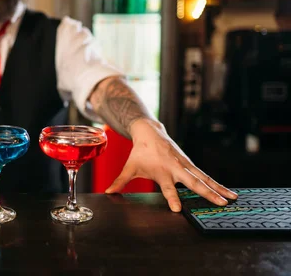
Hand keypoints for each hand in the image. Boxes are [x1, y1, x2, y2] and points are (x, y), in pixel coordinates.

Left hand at [105, 119, 237, 211]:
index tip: (177, 209)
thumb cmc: (140, 152)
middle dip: (207, 193)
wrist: (150, 132)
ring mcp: (185, 165)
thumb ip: (120, 181)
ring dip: (219, 188)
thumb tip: (107, 192)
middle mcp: (176, 168)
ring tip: (233, 199)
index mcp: (161, 171)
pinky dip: (217, 183)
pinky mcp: (190, 164)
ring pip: (204, 178)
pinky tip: (229, 192)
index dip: (172, 198)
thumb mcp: (130, 167)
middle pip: (193, 183)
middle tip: (220, 203)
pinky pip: (205, 175)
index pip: (167, 188)